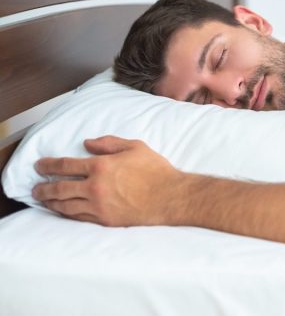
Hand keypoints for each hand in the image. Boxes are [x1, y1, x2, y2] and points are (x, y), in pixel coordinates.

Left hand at [32, 136, 182, 226]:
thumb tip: (87, 144)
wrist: (170, 197)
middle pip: (60, 188)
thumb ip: (109, 143)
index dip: (49, 165)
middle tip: (35, 187)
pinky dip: (66, 213)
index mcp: (101, 166)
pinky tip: (63, 210)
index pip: (66, 165)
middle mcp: (95, 187)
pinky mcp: (105, 220)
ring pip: (66, 205)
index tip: (40, 165)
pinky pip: (79, 217)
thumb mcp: (135, 147)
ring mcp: (99, 206)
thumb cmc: (156, 171)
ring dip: (51, 202)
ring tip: (44, 200)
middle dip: (44, 187)